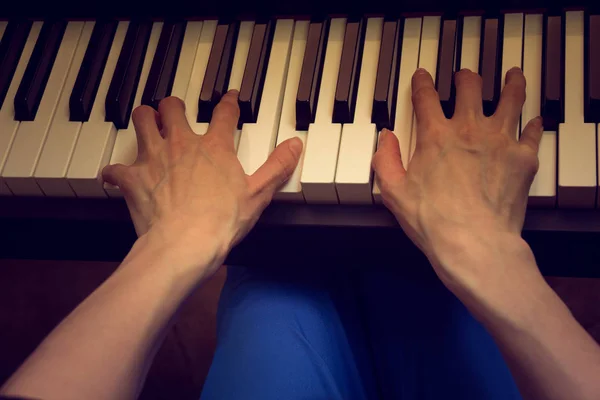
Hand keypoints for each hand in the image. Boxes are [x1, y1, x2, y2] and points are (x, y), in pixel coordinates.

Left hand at [102, 91, 301, 267]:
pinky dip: (115, 172)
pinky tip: (116, 176)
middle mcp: (181, 144)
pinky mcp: (133, 179)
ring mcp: (154, 158)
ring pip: (141, 121)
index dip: (228, 102)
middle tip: (175, 111)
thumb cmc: (222, 221)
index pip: (223, 113)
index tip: (228, 96)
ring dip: (144, 120)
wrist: (185, 244)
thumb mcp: (258, 194)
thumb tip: (295, 144)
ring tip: (147, 124)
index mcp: (214, 147)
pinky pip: (115, 168)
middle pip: (172, 107)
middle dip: (173, 106)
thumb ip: (277, 166)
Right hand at [373, 68, 541, 289]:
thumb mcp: (394, 192)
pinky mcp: (523, 158)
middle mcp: (469, 129)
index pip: (426, 97)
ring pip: (510, 98)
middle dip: (465, 78)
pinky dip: (533, 124)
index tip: (422, 77)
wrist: (474, 242)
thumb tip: (385, 138)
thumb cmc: (433, 221)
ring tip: (513, 75)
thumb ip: (385, 160)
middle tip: (464, 77)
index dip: (422, 82)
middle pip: (470, 88)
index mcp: (436, 135)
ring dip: (510, 84)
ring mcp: (500, 140)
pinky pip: (532, 131)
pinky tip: (534, 120)